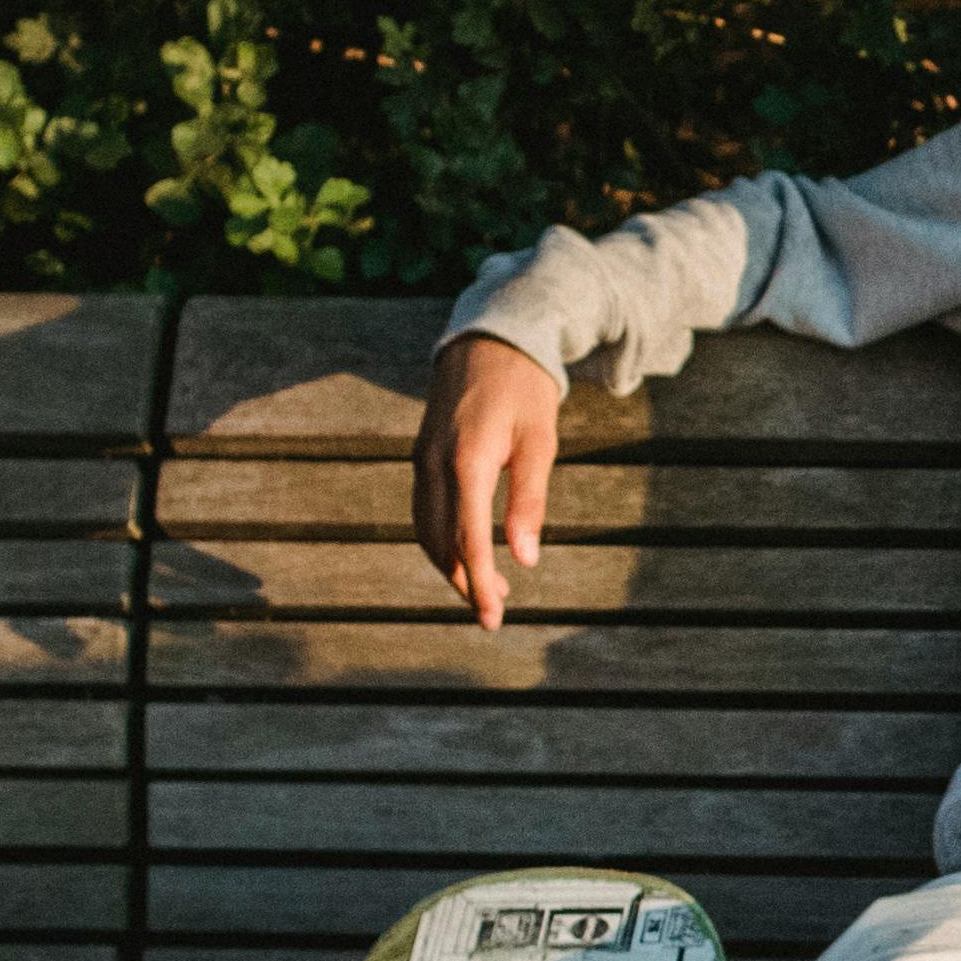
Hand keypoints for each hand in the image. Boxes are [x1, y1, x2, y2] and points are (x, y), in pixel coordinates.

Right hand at [412, 332, 563, 630]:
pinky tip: (465, 552)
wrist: (488, 341)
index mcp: (466, 462)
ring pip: (425, 530)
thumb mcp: (540, 443)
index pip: (468, 541)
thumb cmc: (525, 392)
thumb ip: (530, 500)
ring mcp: (421, 459)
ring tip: (485, 588)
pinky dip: (440, 539)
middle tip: (494, 613)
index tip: (494, 619)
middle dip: (465, 583)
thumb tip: (525, 558)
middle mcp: (433, 464)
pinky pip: (423, 510)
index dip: (481, 585)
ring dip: (450, 565)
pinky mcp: (420, 455)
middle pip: (440, 542)